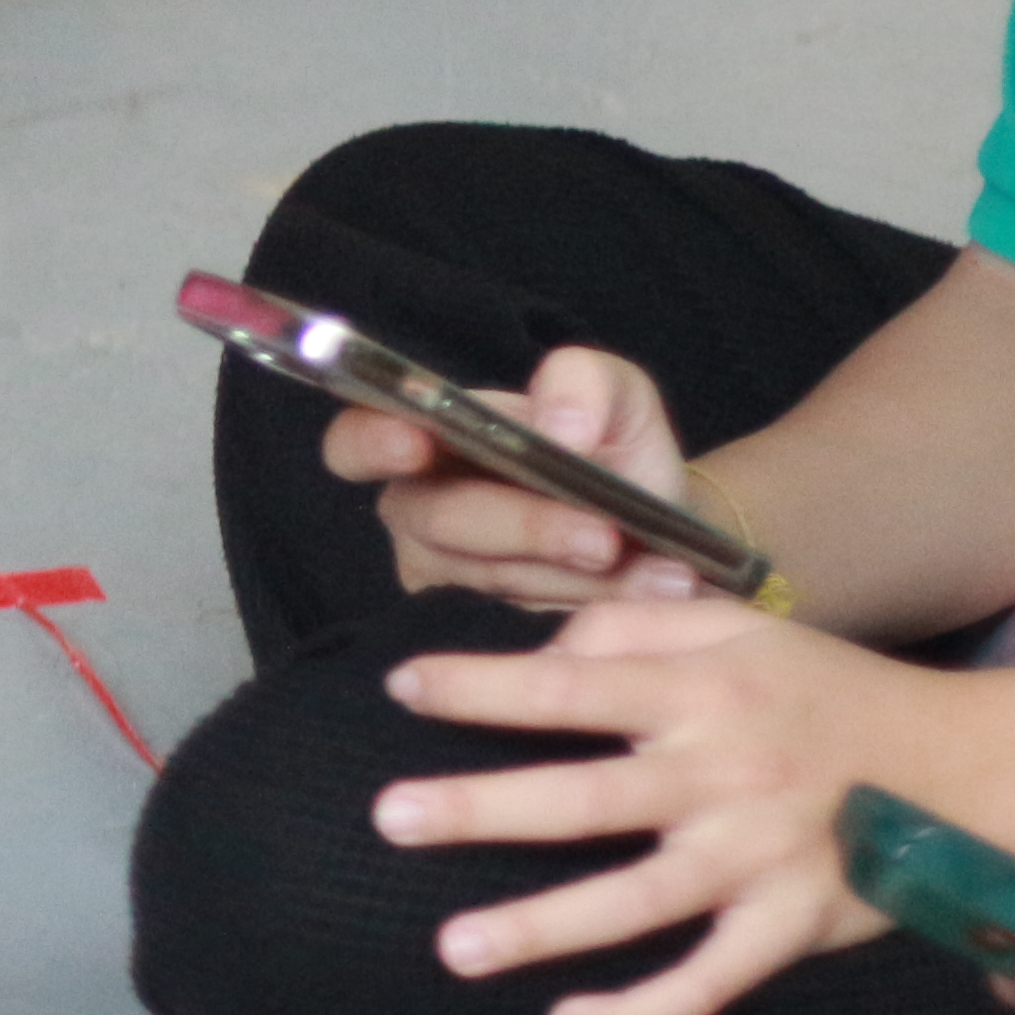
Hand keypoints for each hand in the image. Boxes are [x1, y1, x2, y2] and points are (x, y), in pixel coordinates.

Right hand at [340, 345, 717, 606]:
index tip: (414, 443)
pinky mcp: (477, 630)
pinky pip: (519, 626)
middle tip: (604, 537)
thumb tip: (558, 428)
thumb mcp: (619, 395)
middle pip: (440, 520)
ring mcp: (441, 576)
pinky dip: (591, 606)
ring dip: (576, 575)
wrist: (659, 528)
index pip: (355, 443)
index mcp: (427, 438)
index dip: (370, 444)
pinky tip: (645, 590)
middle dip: (527, 527)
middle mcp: (416, 509)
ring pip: (490, 578)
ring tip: (656, 569)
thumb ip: (586, 384)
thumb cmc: (615, 452)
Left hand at [375, 598, 937, 1014]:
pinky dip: (642, 1013)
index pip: (575, 688)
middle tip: (390, 818)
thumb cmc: (832, 692)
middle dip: (484, 809)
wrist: (974, 767)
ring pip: (636, 903)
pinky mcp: (794, 928)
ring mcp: (760, 860)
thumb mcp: (744, 631)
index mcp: (707, 694)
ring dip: (542, 929)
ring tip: (454, 949)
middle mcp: (727, 776)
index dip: (486, 686)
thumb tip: (539, 652)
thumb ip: (635, 634)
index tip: (404, 688)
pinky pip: (709, 983)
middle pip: (588, 799)